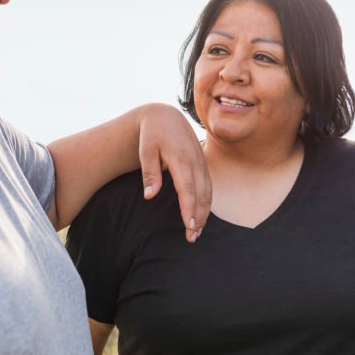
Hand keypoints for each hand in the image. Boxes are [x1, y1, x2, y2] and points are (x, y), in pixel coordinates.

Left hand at [137, 105, 210, 241]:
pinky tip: (201, 217)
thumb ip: (149, 173)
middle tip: (191, 238)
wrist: (165, 116)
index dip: (189, 208)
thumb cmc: (152, 134)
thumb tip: (149, 196)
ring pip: (208, 192)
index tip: (188, 225)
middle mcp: (195, 162)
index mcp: (181, 158)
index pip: (187, 188)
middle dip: (199, 217)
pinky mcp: (203, 165)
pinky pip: (208, 187)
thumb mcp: (145, 150)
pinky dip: (206, 203)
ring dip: (204, 213)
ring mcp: (201, 163)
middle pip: (201, 194)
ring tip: (196, 233)